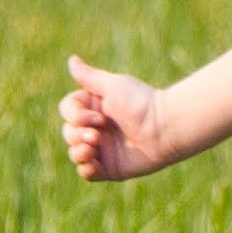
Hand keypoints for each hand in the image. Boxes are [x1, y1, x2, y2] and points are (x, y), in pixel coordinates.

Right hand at [58, 55, 170, 181]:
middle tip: (97, 135)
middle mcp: (96, 128)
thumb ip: (89, 77)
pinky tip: (93, 163)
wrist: (164, 128)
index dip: (74, 115)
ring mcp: (103, 149)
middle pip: (68, 132)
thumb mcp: (112, 85)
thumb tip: (71, 59)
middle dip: (76, 134)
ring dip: (78, 151)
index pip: (67, 111)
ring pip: (75, 153)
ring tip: (92, 148)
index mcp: (94, 108)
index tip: (97, 116)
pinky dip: (86, 169)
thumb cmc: (141, 103)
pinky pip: (89, 173)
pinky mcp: (111, 168)